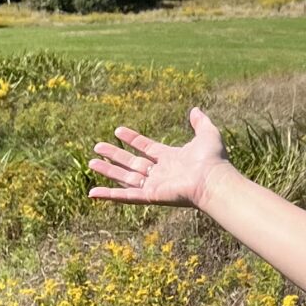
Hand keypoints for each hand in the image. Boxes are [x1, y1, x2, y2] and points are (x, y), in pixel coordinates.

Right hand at [88, 107, 226, 209]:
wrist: (213, 180)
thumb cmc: (213, 160)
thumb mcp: (207, 134)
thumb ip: (200, 122)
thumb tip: (195, 109)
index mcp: (171, 158)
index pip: (146, 148)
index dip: (132, 139)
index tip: (117, 131)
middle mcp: (161, 173)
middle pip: (132, 163)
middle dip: (114, 155)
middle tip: (97, 146)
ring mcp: (154, 185)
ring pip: (125, 178)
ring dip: (108, 171)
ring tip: (91, 162)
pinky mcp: (150, 196)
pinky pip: (125, 196)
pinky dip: (109, 196)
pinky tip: (93, 193)